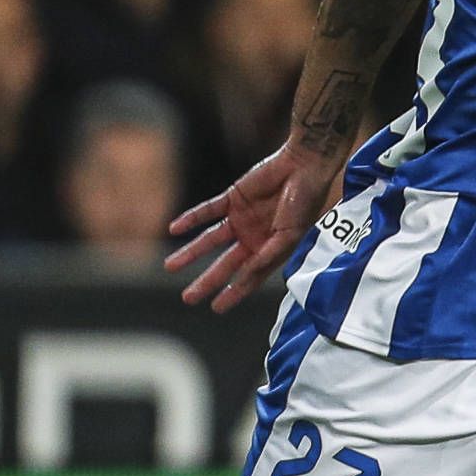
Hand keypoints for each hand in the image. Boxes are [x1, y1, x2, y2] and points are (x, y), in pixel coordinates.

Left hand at [164, 140, 343, 312]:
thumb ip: (267, 256)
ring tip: (170, 266)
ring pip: (209, 241)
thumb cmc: (305, 203)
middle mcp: (252, 238)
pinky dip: (191, 219)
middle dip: (206, 281)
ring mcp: (241, 219)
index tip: (216, 308)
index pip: (248, 278)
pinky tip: (174, 228)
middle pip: (224, 264)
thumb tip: (245, 276)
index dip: (233, 293)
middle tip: (188, 297)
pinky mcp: (232, 198)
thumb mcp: (289, 236)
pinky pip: (207, 211)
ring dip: (190, 253)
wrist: (303, 167)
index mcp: (269, 250)